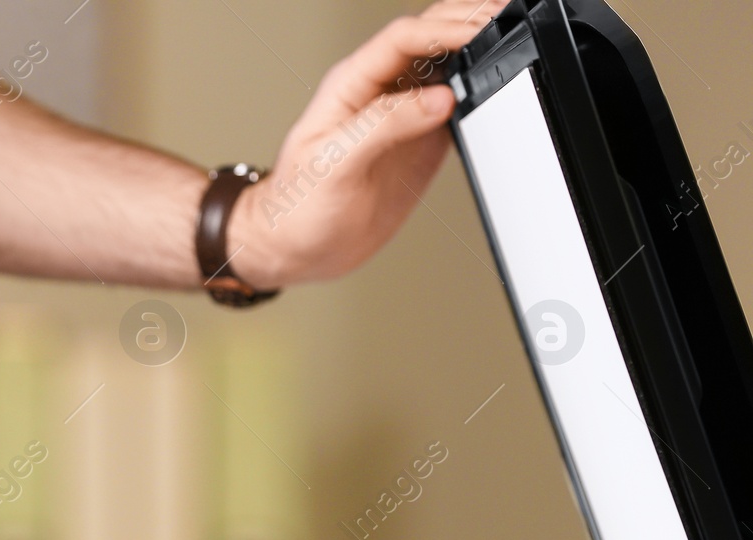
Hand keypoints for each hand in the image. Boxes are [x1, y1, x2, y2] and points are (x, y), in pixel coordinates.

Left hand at [226, 0, 510, 289]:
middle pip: (429, 40)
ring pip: (446, 69)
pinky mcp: (418, 144)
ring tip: (512, 45)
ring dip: (477, 54)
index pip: (404, 38)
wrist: (295, 249)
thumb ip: (385, 126)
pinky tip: (497, 91)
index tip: (480, 31)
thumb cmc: (296, 207)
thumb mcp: (335, 163)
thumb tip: (438, 100)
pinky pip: (455, 109)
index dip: (444, 29)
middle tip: (508, 22)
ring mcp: (401, 117)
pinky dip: (478, 95)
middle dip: (467, 25)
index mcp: (351, 86)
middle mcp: (378, 94)